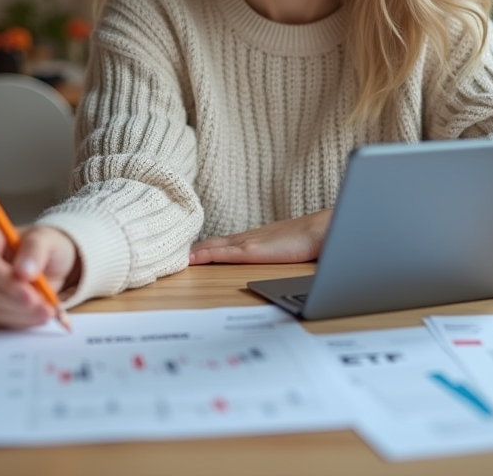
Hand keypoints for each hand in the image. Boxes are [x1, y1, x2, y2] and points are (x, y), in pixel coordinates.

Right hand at [0, 221, 79, 328]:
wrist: (54, 264)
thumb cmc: (47, 246)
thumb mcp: (48, 239)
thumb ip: (35, 249)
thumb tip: (23, 270)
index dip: (1, 277)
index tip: (28, 288)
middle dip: (13, 300)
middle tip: (44, 305)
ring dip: (20, 314)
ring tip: (47, 310)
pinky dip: (21, 322)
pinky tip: (39, 315)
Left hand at [188, 209, 331, 264]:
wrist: (321, 231)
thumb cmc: (310, 240)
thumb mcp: (287, 248)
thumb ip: (277, 252)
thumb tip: (276, 259)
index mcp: (255, 239)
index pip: (224, 243)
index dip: (205, 248)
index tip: (188, 253)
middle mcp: (247, 238)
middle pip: (214, 243)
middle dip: (194, 249)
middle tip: (171, 254)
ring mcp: (247, 243)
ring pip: (213, 246)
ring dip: (194, 252)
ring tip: (174, 257)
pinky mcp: (251, 250)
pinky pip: (221, 253)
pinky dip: (204, 255)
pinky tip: (191, 259)